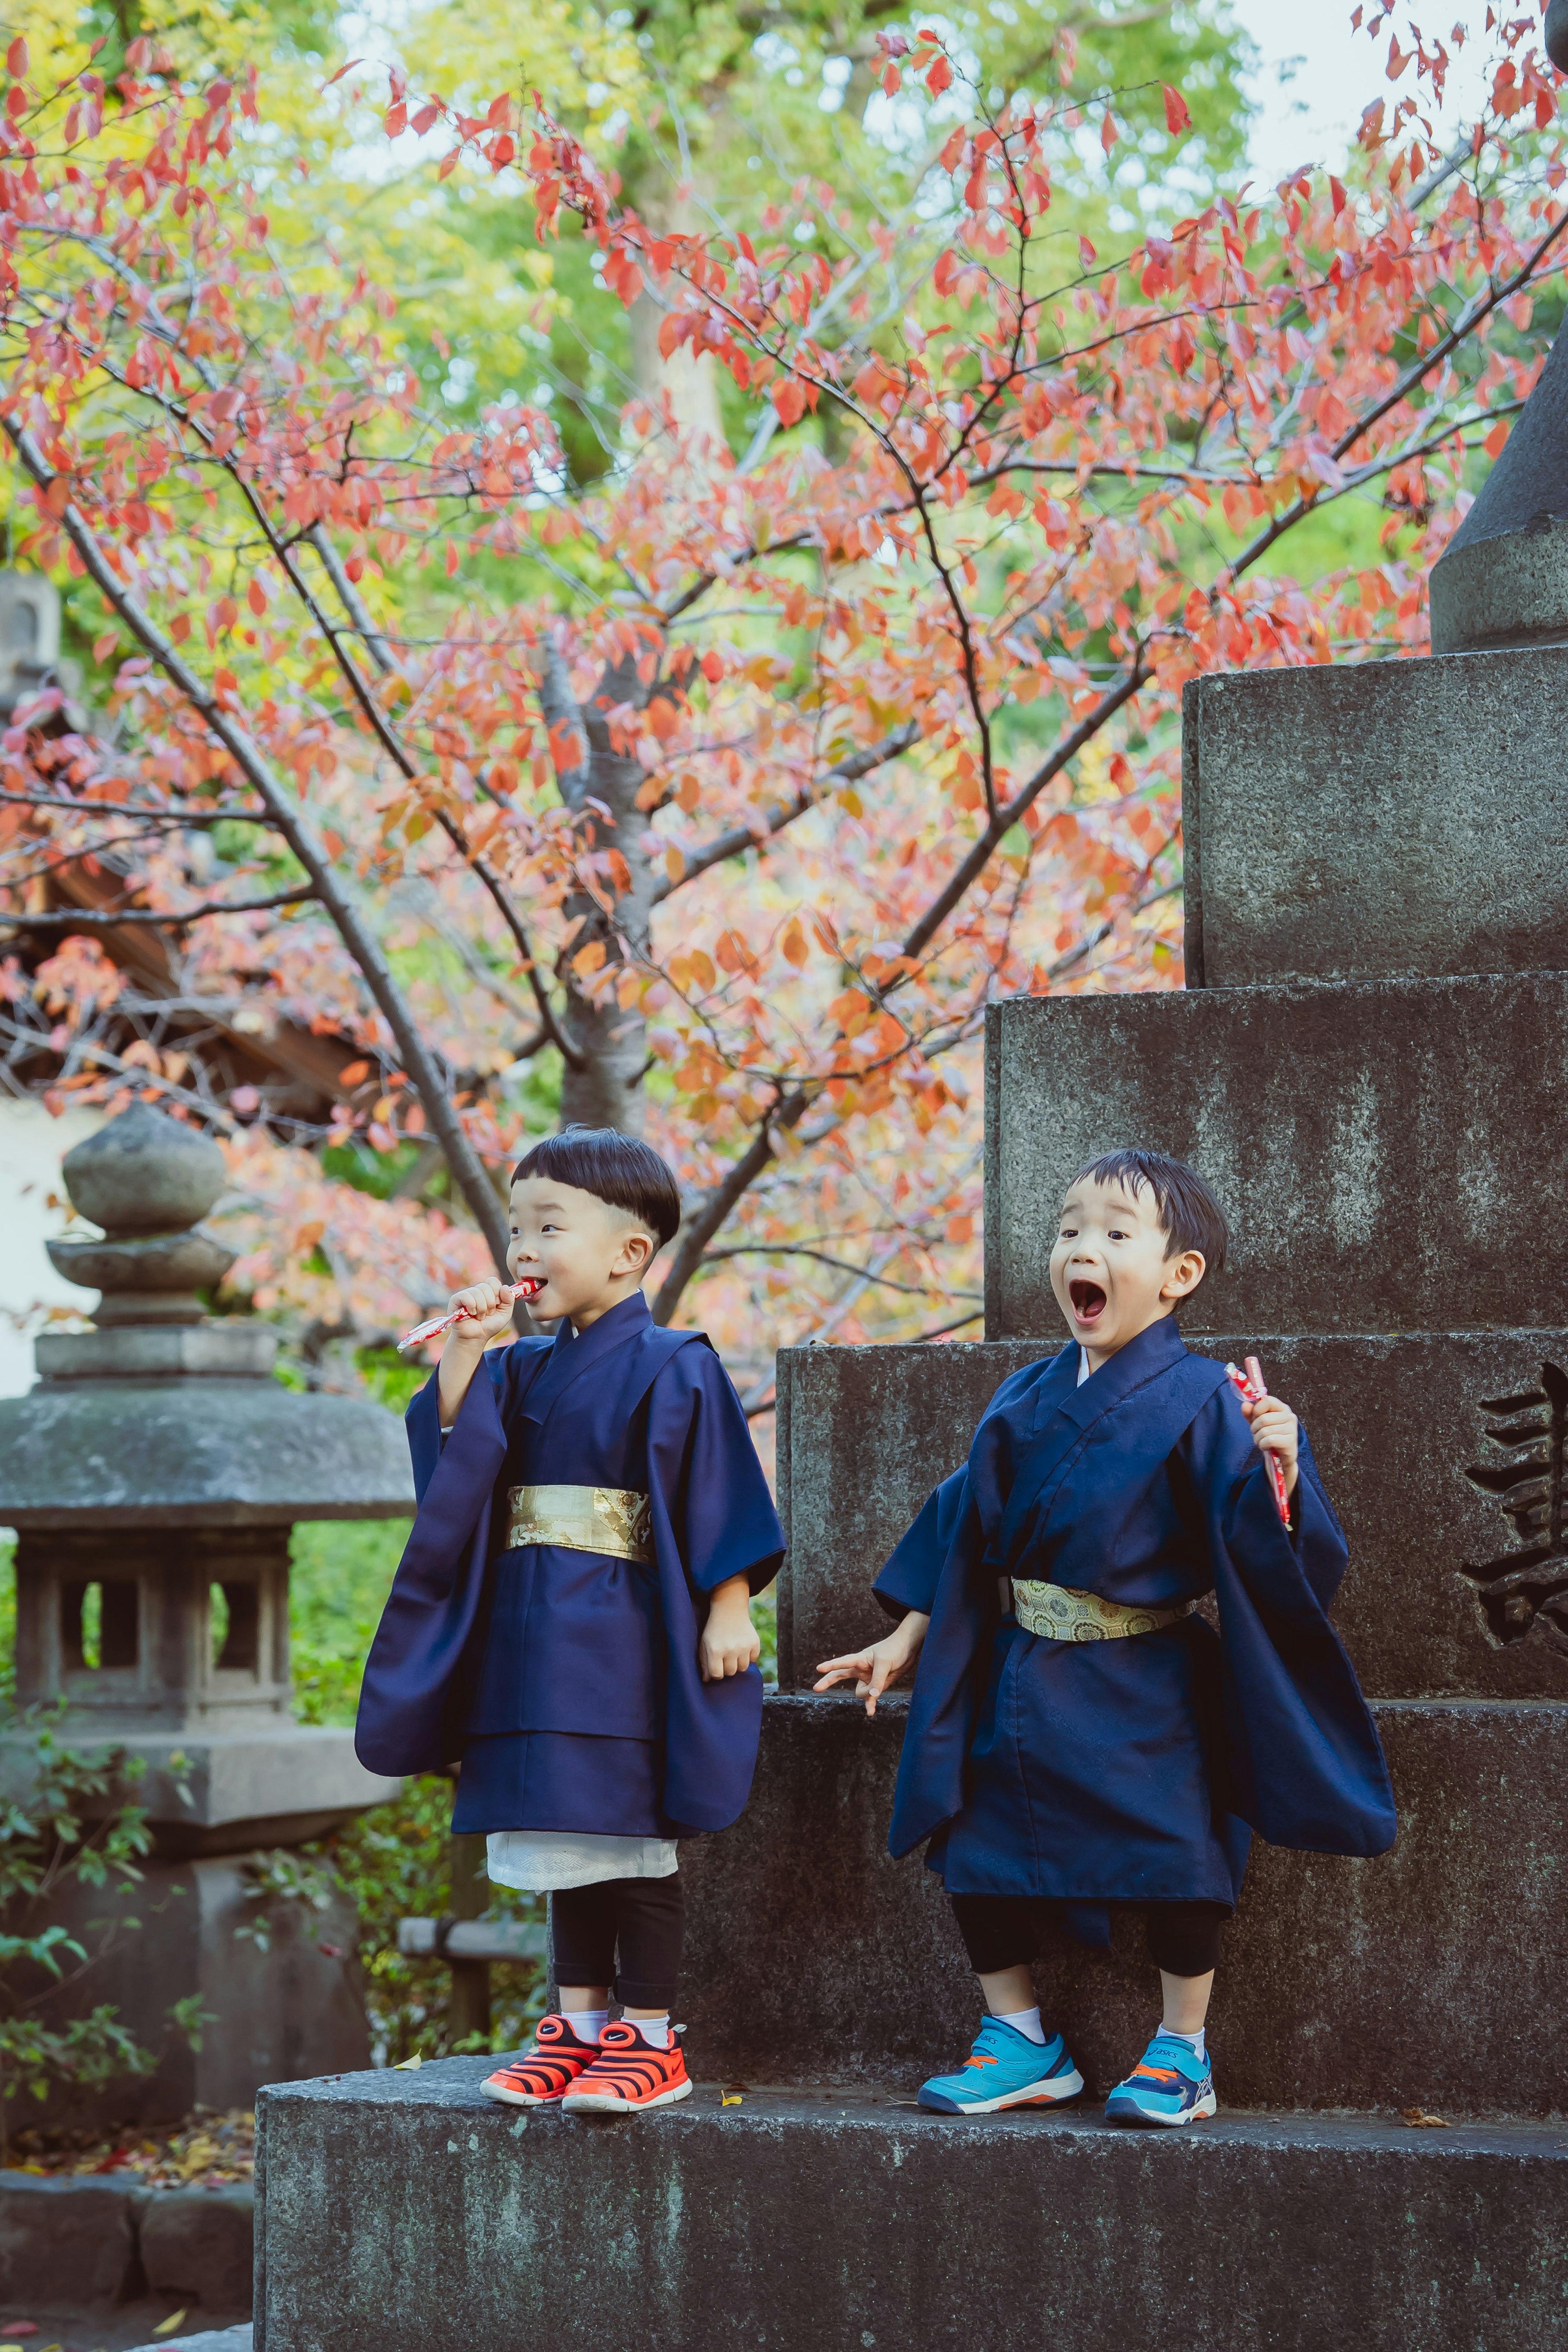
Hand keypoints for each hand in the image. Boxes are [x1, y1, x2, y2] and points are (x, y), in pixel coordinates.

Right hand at [442, 1281, 517, 1347]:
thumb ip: (509, 1300)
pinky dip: (471, 1306)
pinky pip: (465, 1295)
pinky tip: (471, 1313)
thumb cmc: (489, 1326)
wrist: (476, 1338)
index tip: (496, 1305)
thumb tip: (505, 1287)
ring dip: (481, 1308)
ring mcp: (466, 1294)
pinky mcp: (456, 1300)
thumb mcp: (505, 1314)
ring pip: (477, 1292)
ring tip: (479, 1316)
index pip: (493, 1281)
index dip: (497, 1293)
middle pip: (486, 1286)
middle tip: (487, 1314)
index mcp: (488, 1292)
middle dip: (490, 1303)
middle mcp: (476, 1291)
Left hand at [699, 1578, 760, 1681]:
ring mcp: (744, 1646)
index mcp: (715, 1650)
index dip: (716, 1672)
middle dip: (727, 1667)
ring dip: (738, 1663)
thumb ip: (704, 1663)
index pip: (717, 1675)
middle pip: (731, 1672)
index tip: (716, 1665)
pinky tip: (742, 1646)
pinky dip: (749, 1656)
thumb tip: (707, 1680)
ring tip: (734, 1652)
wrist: (729, 1610)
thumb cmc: (714, 1629)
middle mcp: (730, 1649)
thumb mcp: (704, 1643)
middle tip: (725, 1656)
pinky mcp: (755, 1643)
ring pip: (743, 1668)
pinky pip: (753, 1659)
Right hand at [814, 1610, 929, 1715]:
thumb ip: (877, 1680)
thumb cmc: (894, 1649)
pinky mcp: (877, 1686)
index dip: (830, 1666)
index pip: (842, 1663)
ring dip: (869, 1693)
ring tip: (882, 1684)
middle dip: (829, 1681)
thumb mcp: (885, 1663)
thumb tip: (872, 1696)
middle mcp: (861, 1669)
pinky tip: (870, 1713)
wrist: (908, 1649)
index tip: (818, 1669)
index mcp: (860, 1659)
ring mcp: (868, 1678)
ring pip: (860, 1692)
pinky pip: (870, 1698)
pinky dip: (870, 1705)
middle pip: (840, 1676)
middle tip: (816, 1689)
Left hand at [1239, 1389, 1299, 1496]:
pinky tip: (1266, 1447)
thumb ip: (1250, 1413)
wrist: (1280, 1458)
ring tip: (1262, 1441)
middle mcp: (1290, 1416)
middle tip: (1258, 1434)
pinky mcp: (1290, 1442)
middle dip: (1255, 1428)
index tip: (1255, 1418)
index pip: (1267, 1400)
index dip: (1257, 1409)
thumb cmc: (1270, 1437)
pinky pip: (1269, 1440)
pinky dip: (1263, 1445)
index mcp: (1282, 1408)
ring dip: (1258, 1439)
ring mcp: (1292, 1429)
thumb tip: (1245, 1405)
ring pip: (1264, 1431)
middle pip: (1263, 1418)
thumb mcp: (1257, 1423)